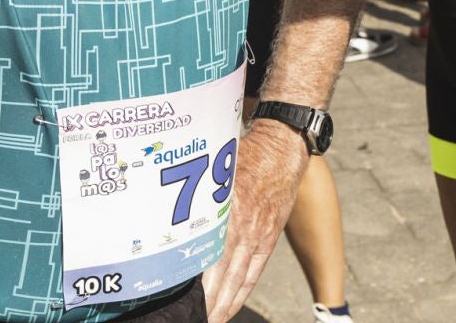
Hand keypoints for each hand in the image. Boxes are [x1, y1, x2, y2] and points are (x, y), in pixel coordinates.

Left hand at [201, 121, 307, 322]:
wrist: (283, 150)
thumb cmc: (246, 155)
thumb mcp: (217, 170)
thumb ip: (200, 195)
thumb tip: (172, 213)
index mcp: (229, 212)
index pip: (211, 258)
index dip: (199, 283)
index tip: (185, 300)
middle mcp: (245, 229)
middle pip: (225, 276)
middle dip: (210, 303)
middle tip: (195, 320)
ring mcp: (260, 236)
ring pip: (239, 279)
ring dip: (224, 304)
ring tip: (210, 321)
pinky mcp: (270, 237)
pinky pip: (255, 272)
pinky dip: (242, 293)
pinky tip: (230, 307)